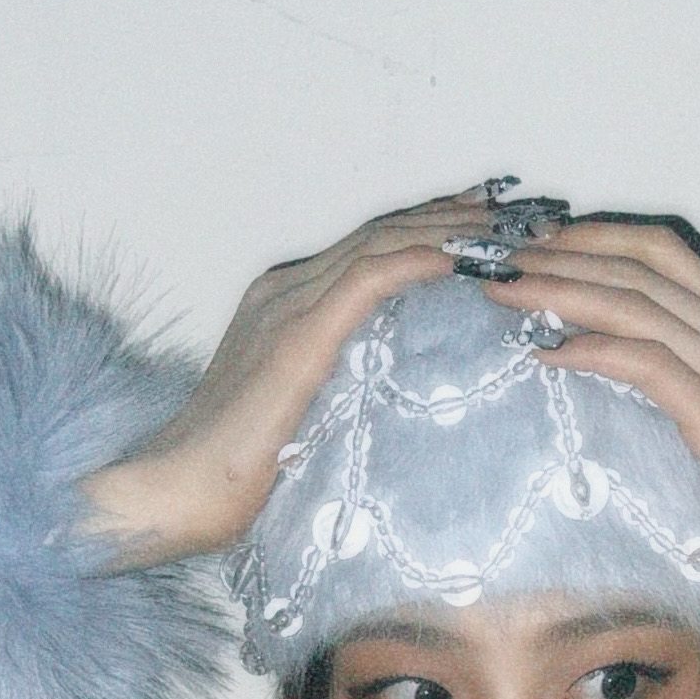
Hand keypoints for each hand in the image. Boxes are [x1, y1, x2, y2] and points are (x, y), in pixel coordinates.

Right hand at [83, 181, 527, 563]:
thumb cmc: (233, 479)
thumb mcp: (303, 422)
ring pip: (387, 242)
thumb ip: (342, 396)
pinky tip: (472, 261)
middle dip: (460, 216)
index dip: (435, 228)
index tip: (494, 221)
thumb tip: (392, 409)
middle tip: (526, 208)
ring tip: (516, 228)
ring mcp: (289, 305)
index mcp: (288, 304)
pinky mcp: (298, 334)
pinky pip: (373, 277)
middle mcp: (288, 289)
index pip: (375, 248)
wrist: (174, 490)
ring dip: (457, 232)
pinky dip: (427, 262)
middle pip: (388, 231)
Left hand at [477, 218, 699, 606]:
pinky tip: (545, 354)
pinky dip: (589, 350)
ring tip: (501, 293)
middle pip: (637, 265)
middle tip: (496, 258)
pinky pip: (643, 363)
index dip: (595, 240)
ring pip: (632, 304)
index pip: (662, 253)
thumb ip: (698, 391)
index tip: (538, 248)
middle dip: (560, 253)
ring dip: (558, 291)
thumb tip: (631, 388)